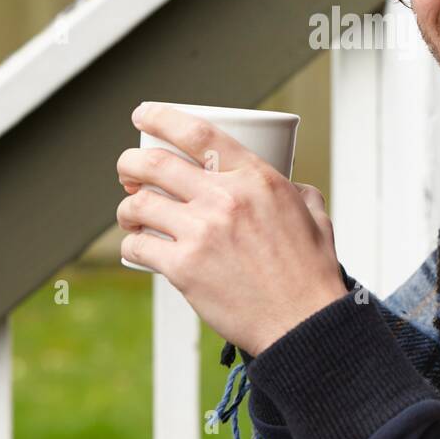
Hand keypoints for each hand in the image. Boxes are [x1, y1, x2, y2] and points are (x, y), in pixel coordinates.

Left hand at [116, 102, 347, 355]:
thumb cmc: (311, 273)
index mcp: (256, 177)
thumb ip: (297, 192)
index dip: (160, 117)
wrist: (304, 323)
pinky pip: (138, 248)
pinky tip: (136, 248)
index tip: (142, 115)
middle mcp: (226, 198)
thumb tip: (290, 184)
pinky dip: (130, 246)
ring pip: (138, 204)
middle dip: (130, 162)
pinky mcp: (184, 269)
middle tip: (127, 171)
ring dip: (126, 207)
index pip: (197, 131)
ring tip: (130, 215)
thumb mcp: (314, 216)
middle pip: (155, 164)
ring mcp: (202, 233)